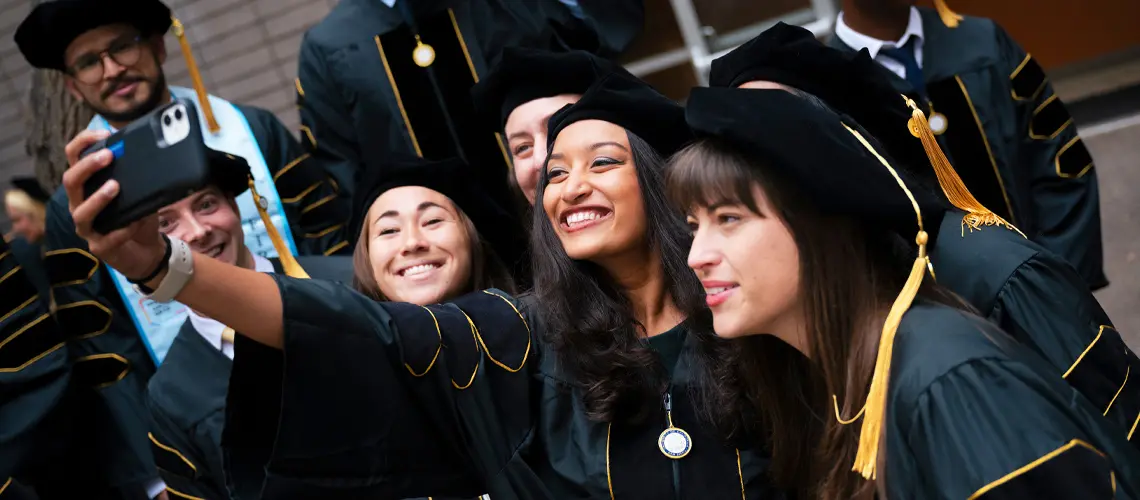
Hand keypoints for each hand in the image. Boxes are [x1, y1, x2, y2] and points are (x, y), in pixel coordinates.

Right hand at [63, 129, 166, 279]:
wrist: (149, 250)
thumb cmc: (139, 216)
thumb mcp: (140, 192)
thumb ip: (137, 175)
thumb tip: (148, 151)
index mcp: (87, 186)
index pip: (74, 158)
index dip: (83, 143)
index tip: (104, 133)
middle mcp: (80, 204)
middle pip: (70, 181)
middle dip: (87, 167)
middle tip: (108, 156)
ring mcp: (87, 227)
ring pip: (81, 212)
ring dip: (98, 198)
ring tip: (115, 186)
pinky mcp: (99, 247)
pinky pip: (105, 238)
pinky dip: (121, 229)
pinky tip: (134, 223)